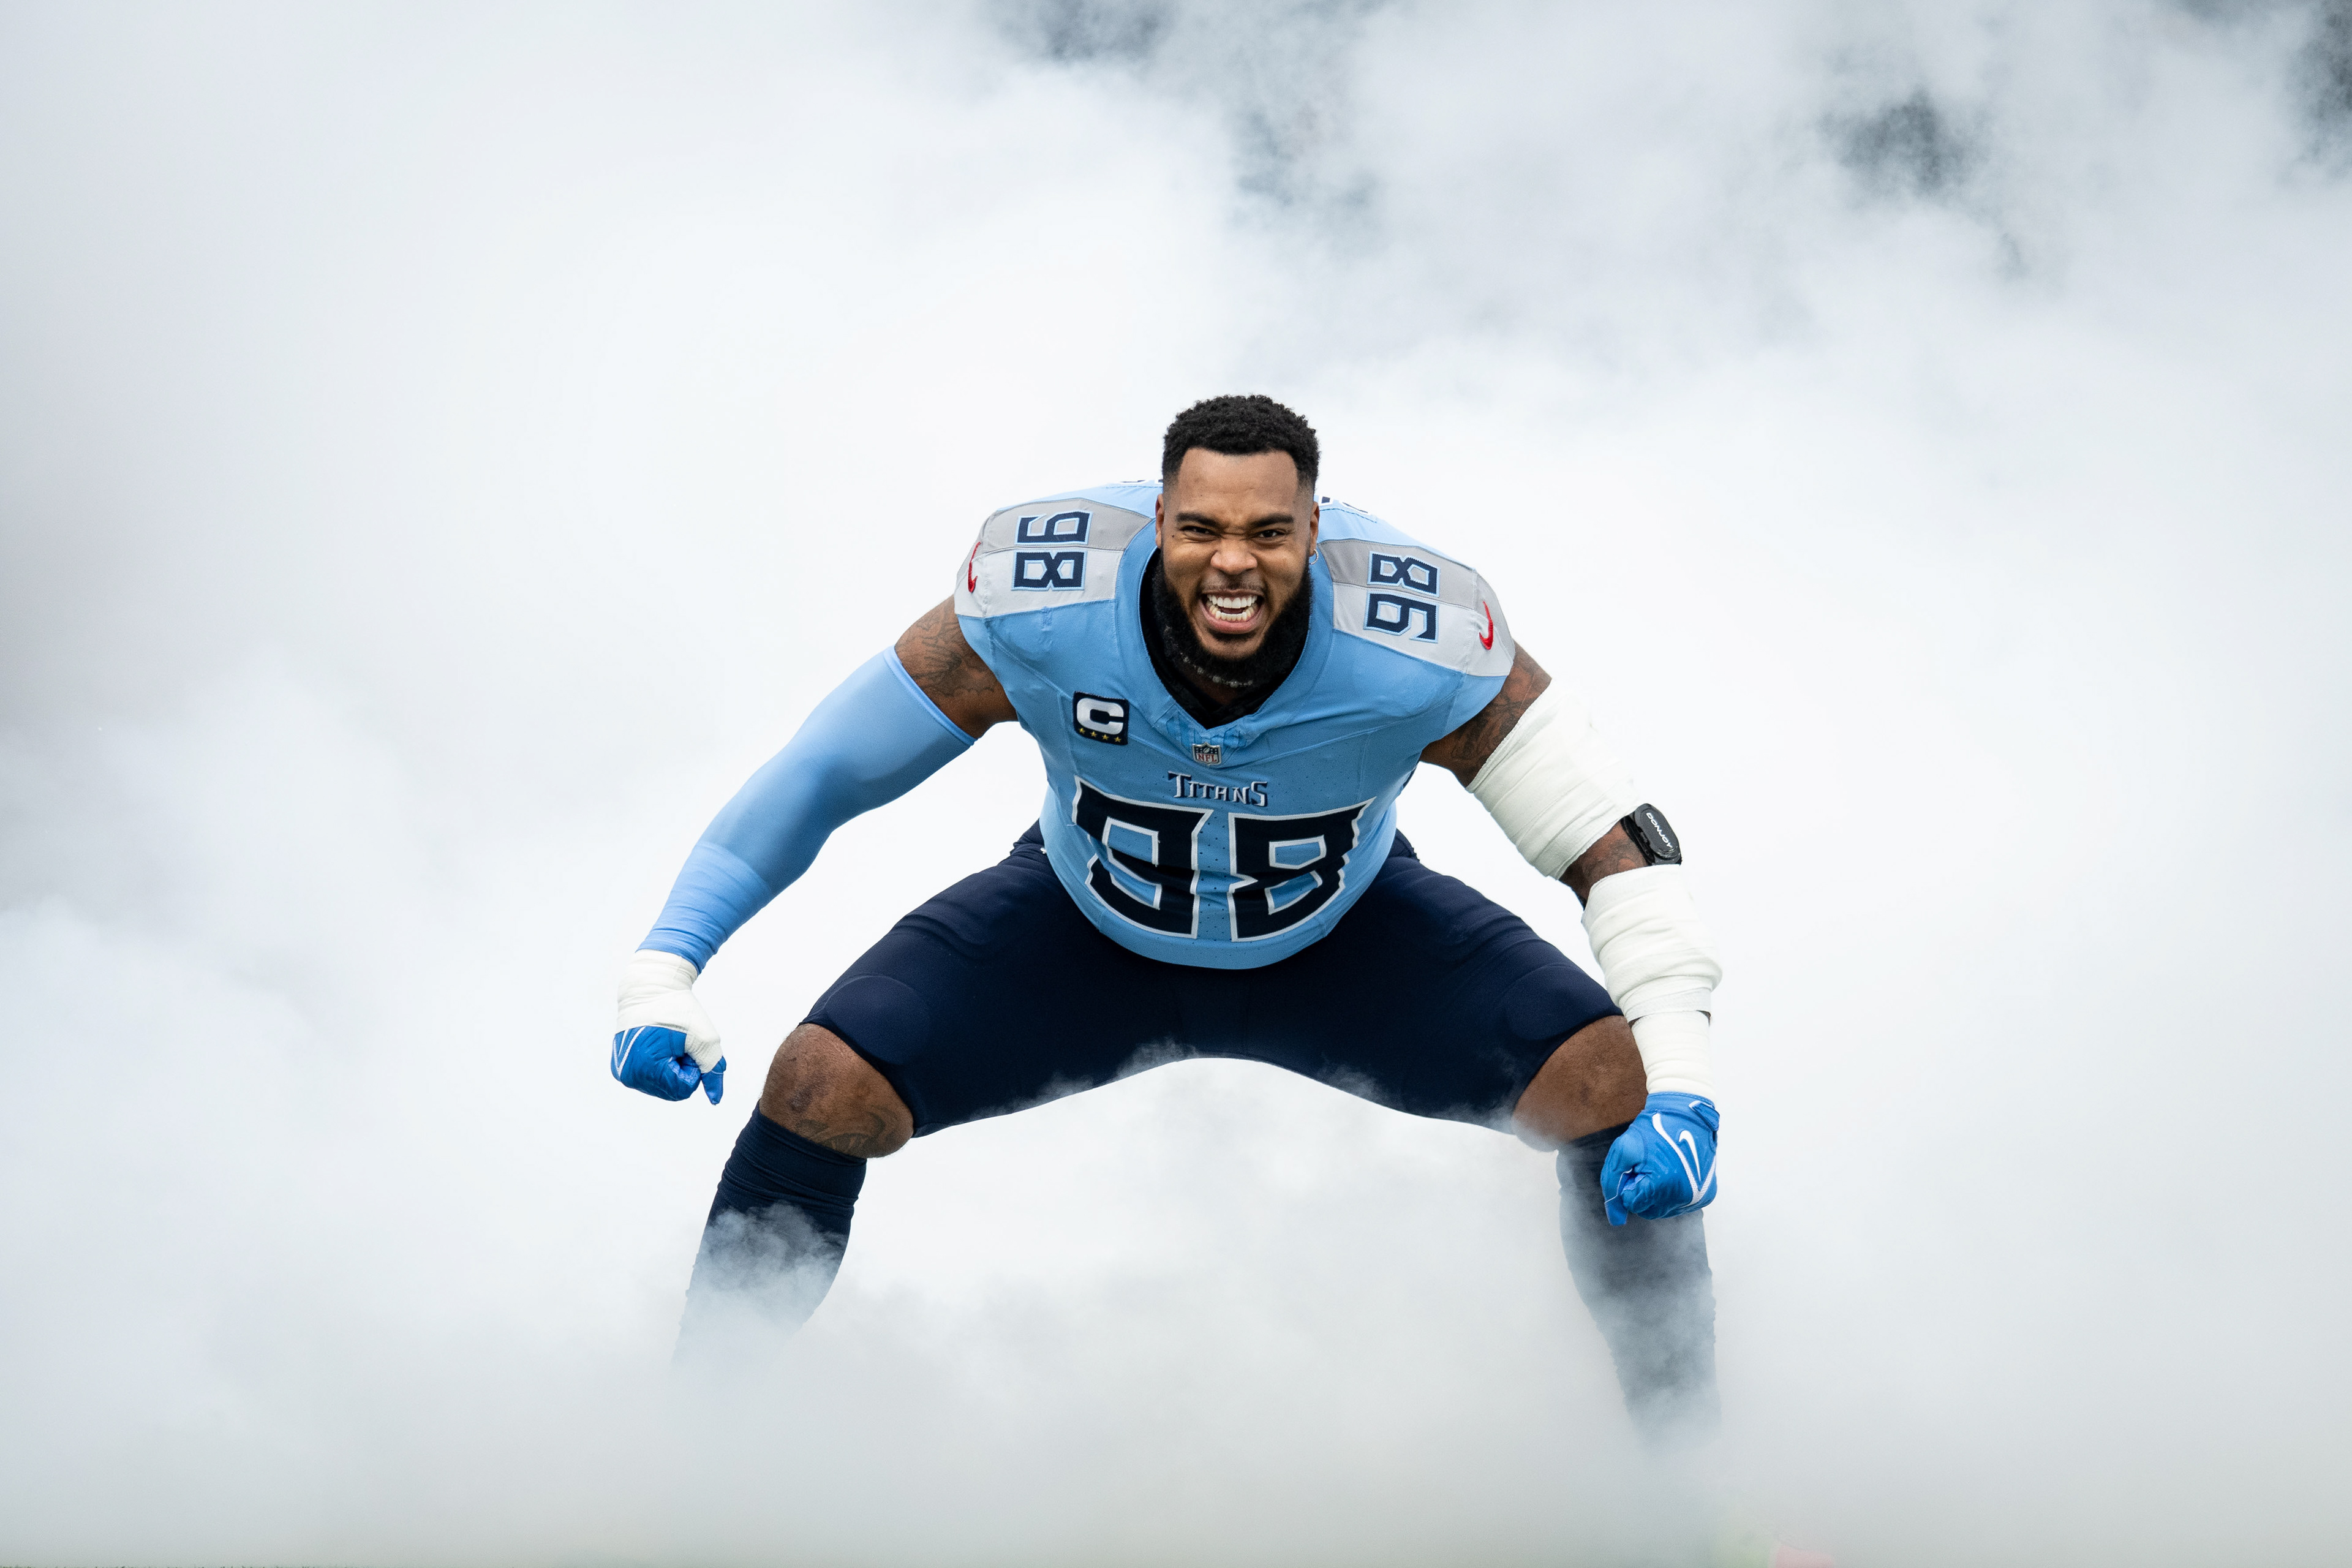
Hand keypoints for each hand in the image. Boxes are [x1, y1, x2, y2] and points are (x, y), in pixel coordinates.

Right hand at [612, 949, 725, 1102]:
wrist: (650, 989)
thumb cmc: (679, 1010)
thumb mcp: (705, 1039)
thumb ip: (713, 1071)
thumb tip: (715, 1100)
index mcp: (646, 1066)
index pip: (683, 1089)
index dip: (692, 1067)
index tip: (686, 1045)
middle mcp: (629, 1074)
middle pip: (672, 1091)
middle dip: (681, 1069)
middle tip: (677, 1044)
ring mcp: (622, 1073)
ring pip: (661, 1088)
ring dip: (671, 1069)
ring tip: (666, 1043)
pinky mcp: (621, 1068)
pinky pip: (650, 1081)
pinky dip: (659, 1068)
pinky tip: (656, 1047)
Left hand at [1600, 1093, 1717, 1224]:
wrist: (1686, 1114)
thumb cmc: (1653, 1130)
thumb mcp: (1623, 1151)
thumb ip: (1612, 1184)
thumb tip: (1615, 1219)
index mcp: (1663, 1186)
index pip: (1633, 1204)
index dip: (1630, 1184)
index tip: (1636, 1167)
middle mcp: (1684, 1197)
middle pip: (1649, 1211)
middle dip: (1643, 1192)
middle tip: (1647, 1168)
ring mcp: (1698, 1198)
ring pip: (1665, 1210)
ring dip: (1657, 1195)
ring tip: (1662, 1169)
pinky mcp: (1707, 1196)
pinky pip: (1681, 1205)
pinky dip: (1673, 1194)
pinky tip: (1675, 1173)